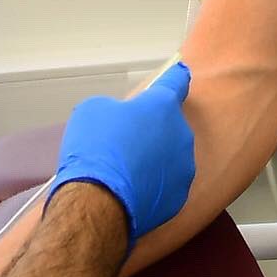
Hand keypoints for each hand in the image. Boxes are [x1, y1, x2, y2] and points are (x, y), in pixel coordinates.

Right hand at [48, 62, 195, 248]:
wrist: (98, 203)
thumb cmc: (95, 150)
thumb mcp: (93, 112)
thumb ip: (115, 109)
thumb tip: (119, 119)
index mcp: (163, 106)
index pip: (176, 82)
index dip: (175, 77)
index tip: (180, 72)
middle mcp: (181, 133)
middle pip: (169, 125)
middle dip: (152, 130)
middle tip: (125, 143)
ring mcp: (184, 167)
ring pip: (169, 157)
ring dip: (153, 160)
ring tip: (125, 173)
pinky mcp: (179, 196)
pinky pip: (165, 185)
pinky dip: (151, 187)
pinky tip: (130, 193)